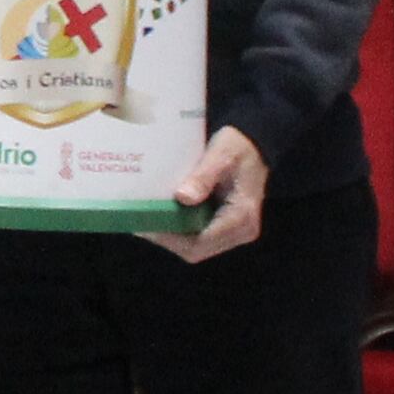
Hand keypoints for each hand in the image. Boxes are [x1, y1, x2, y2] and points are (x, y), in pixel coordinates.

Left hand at [151, 126, 268, 261]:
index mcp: (242, 218)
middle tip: (140, 222)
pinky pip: (198, 236)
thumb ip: (203, 176)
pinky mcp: (226, 226)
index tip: (146, 226)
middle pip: (197, 249)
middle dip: (167, 239)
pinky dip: (179, 229)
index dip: (171, 239)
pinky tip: (162, 215)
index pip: (201, 243)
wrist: (253, 144)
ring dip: (171, 236)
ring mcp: (234, 231)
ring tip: (146, 219)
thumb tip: (182, 198)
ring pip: (196, 246)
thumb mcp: (221, 154)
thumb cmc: (238, 147)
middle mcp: (241, 231)